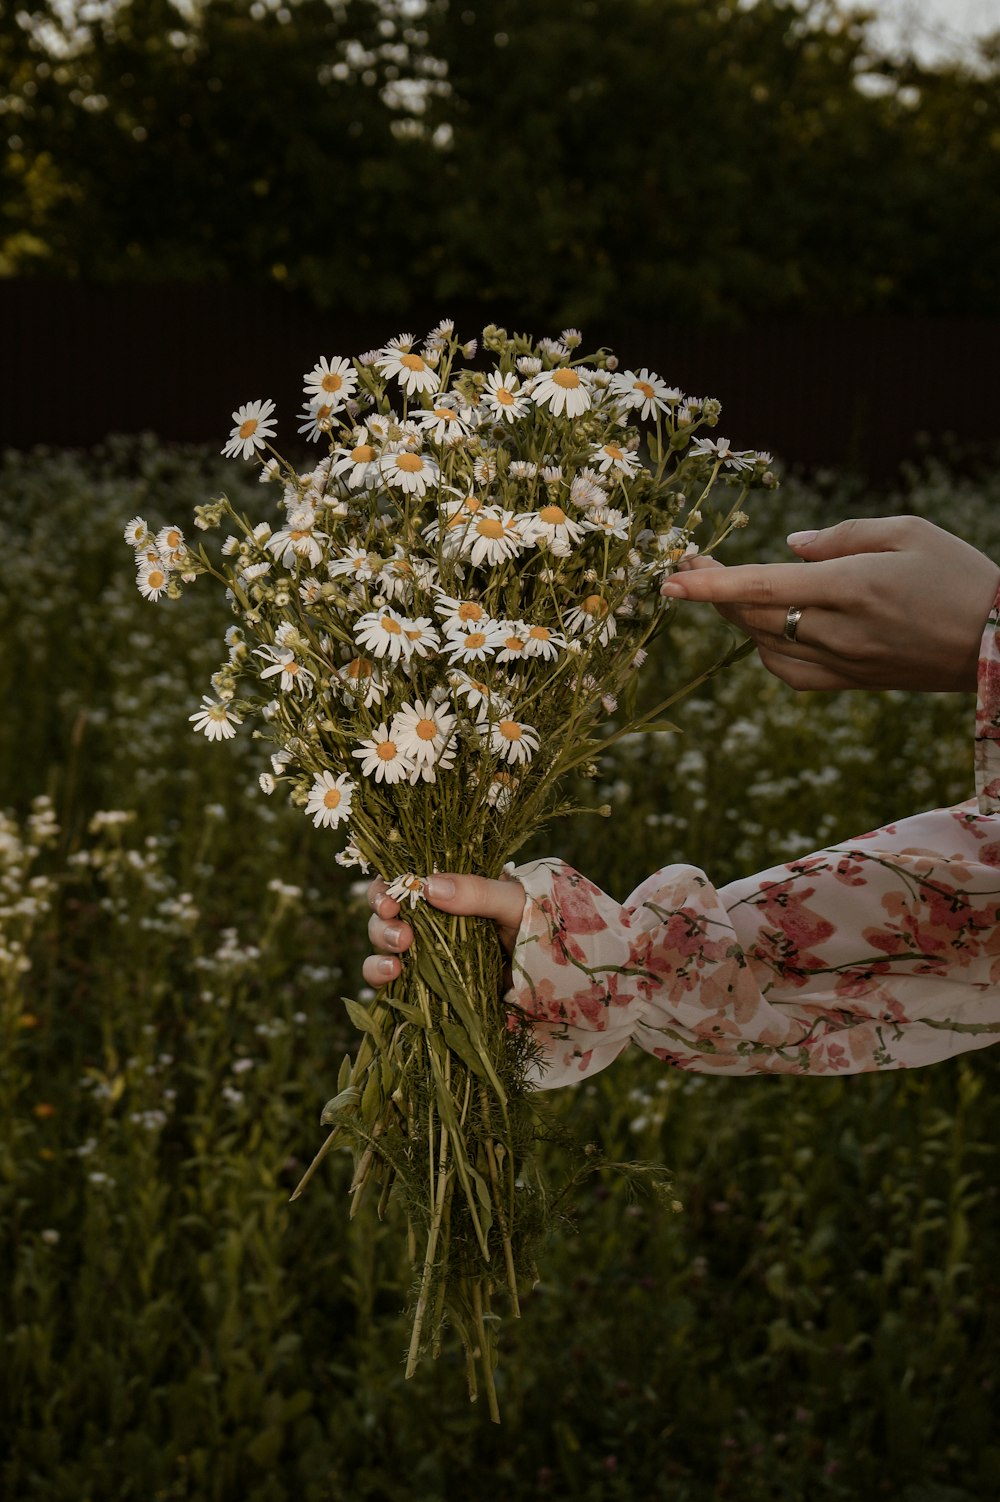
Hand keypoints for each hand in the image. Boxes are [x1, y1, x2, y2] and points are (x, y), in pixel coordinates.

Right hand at [363, 872, 525, 987]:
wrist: (555, 968)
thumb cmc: (537, 921)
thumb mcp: (513, 900)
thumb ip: (477, 892)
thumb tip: (429, 887)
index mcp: (445, 889)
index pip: (400, 881)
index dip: (384, 889)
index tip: (390, 901)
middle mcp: (428, 917)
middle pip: (384, 914)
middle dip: (382, 924)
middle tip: (402, 937)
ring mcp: (426, 950)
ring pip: (382, 944)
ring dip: (379, 951)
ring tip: (396, 964)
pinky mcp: (428, 980)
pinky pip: (391, 979)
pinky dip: (381, 977)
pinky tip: (393, 977)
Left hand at [660, 516, 999, 691]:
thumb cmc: (960, 575)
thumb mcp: (908, 532)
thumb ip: (842, 536)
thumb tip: (790, 545)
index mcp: (850, 586)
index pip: (761, 586)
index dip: (709, 584)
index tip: (670, 578)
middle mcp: (838, 629)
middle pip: (751, 616)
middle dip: (713, 590)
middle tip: (692, 564)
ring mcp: (842, 662)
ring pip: (763, 644)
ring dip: (736, 618)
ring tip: (728, 589)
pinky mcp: (849, 682)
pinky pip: (787, 672)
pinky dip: (765, 649)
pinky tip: (767, 629)